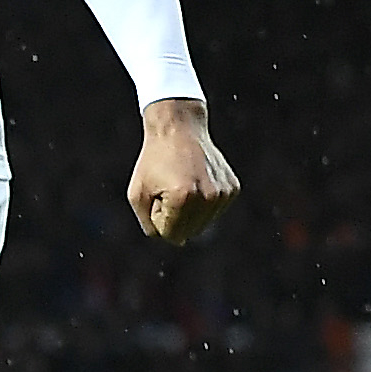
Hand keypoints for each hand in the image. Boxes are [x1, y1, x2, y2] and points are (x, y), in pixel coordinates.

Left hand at [128, 98, 237, 243]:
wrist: (178, 128)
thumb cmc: (154, 160)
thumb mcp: (138, 194)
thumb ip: (150, 226)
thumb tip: (177, 242)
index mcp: (183, 199)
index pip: (170, 234)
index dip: (158, 216)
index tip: (158, 191)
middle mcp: (208, 198)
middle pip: (189, 232)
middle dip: (174, 217)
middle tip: (170, 187)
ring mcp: (223, 194)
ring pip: (203, 224)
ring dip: (189, 211)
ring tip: (184, 183)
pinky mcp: (232, 189)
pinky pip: (214, 211)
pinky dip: (203, 203)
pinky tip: (197, 181)